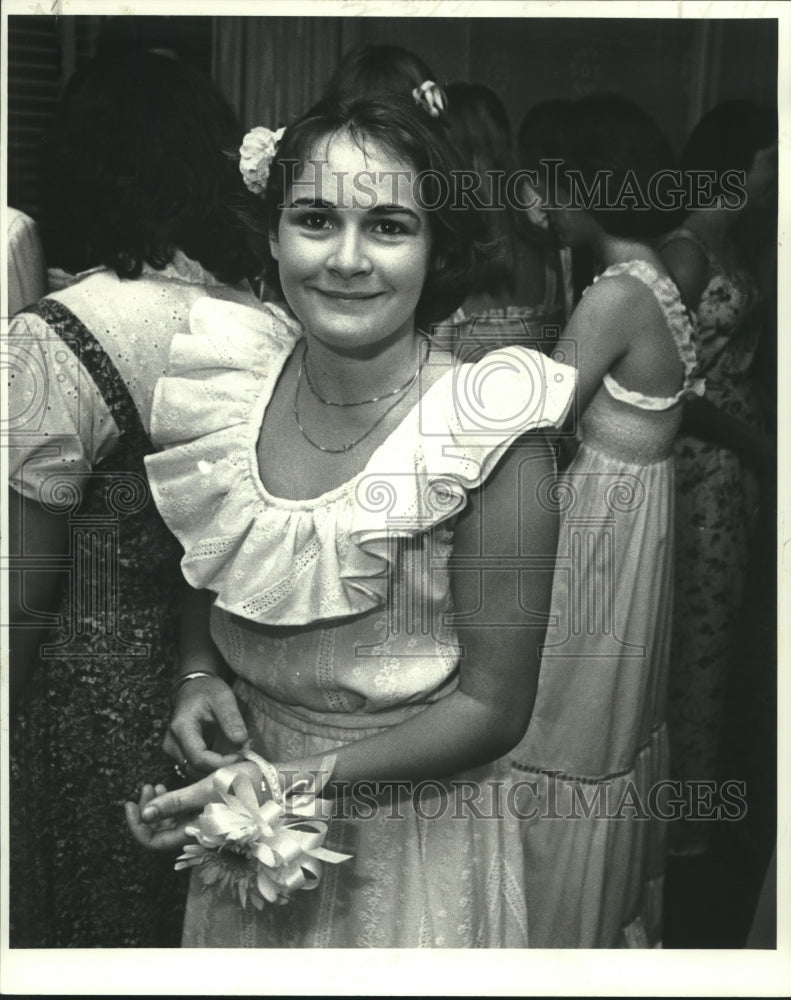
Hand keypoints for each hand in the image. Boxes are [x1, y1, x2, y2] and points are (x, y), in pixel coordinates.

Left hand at [127, 760, 262, 846]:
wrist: (275, 782)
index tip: (131, 803)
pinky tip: (170, 787)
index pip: (153, 842)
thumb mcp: (207, 788)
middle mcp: (196, 833)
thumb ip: (176, 802)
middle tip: (146, 786)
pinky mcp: (209, 814)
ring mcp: (202, 824)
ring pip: (169, 824)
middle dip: (146, 812)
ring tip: (156, 785)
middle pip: (159, 833)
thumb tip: (146, 813)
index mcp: (194, 832)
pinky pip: (181, 816)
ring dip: (157, 807)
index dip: (137, 826)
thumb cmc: (244, 785)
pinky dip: (171, 803)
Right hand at [164, 674, 248, 773]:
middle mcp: (172, 743)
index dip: (222, 763)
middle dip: (222, 767)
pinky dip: (213, 766)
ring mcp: (173, 750)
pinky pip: (196, 767)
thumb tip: (241, 741)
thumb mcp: (223, 698)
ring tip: (238, 755)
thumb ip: (231, 718)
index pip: (199, 758)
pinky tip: (229, 757)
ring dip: (218, 768)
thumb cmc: (208, 691)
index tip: (242, 756)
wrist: (193, 689)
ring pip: (196, 771)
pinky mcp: (179, 754)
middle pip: (196, 768)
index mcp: (181, 728)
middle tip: (244, 757)